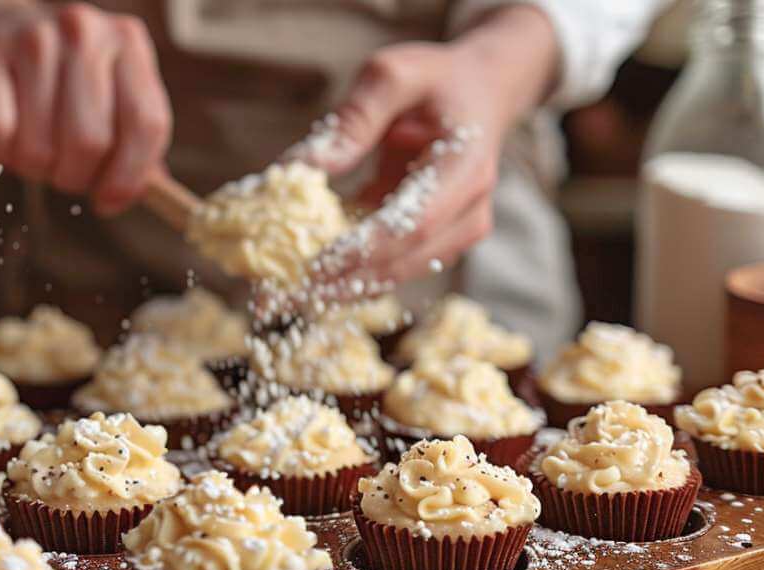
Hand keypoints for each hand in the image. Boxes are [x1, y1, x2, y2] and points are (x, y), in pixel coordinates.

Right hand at [0, 2, 171, 214]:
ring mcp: (33, 40)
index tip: (109, 200)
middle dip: (75, 178)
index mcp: (128, 43)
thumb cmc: (64, 77)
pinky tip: (5, 140)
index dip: (129, 177)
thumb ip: (136, 142)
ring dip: (36, 169)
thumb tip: (146, 195)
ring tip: (35, 150)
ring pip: (40, 148)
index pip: (146, 124)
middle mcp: (84, 32)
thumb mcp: (112, 93)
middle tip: (65, 174)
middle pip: (91, 142)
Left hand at [293, 6, 558, 299]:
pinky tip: (307, 286)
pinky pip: (393, 266)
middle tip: (285, 297)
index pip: (415, 222)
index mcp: (465, 166)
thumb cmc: (435, 80)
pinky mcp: (436, 240)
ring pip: (399, 273)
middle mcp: (469, 208)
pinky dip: (352, 277)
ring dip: (344, 289)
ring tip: (287, 300)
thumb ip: (354, 118)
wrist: (479, 93)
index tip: (316, 266)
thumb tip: (304, 167)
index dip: (365, 249)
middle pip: (406, 260)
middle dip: (344, 282)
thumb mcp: (393, 75)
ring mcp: (457, 230)